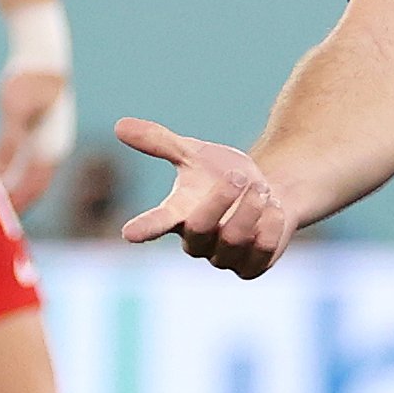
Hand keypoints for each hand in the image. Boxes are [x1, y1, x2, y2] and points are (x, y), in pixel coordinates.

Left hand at [0, 68, 71, 210]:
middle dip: (13, 204)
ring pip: (26, 177)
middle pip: (31, 188)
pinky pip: (20, 163)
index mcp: (51, 148)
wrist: (43, 55)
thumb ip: (10, 139)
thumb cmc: (30, 79)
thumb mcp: (16, 108)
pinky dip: (6, 174)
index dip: (16, 205)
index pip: (33, 188)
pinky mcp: (36, 135)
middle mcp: (51, 150)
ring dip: (10, 190)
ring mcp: (45, 143)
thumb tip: (2, 169)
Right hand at [113, 117, 292, 278]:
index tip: (129, 233)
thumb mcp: (192, 152)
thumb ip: (159, 142)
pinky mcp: (251, 267)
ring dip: (250, 208)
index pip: (155, 224)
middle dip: (222, 199)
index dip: (144, 228)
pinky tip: (274, 208)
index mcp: (177, 215)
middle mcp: (197, 242)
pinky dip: (271, 223)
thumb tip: (119, 125)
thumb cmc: (221, 173)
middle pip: (201, 228)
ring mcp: (224, 258)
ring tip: (261, 188)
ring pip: (234, 240)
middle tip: (238, 176)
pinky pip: (263, 250)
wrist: (267, 191)